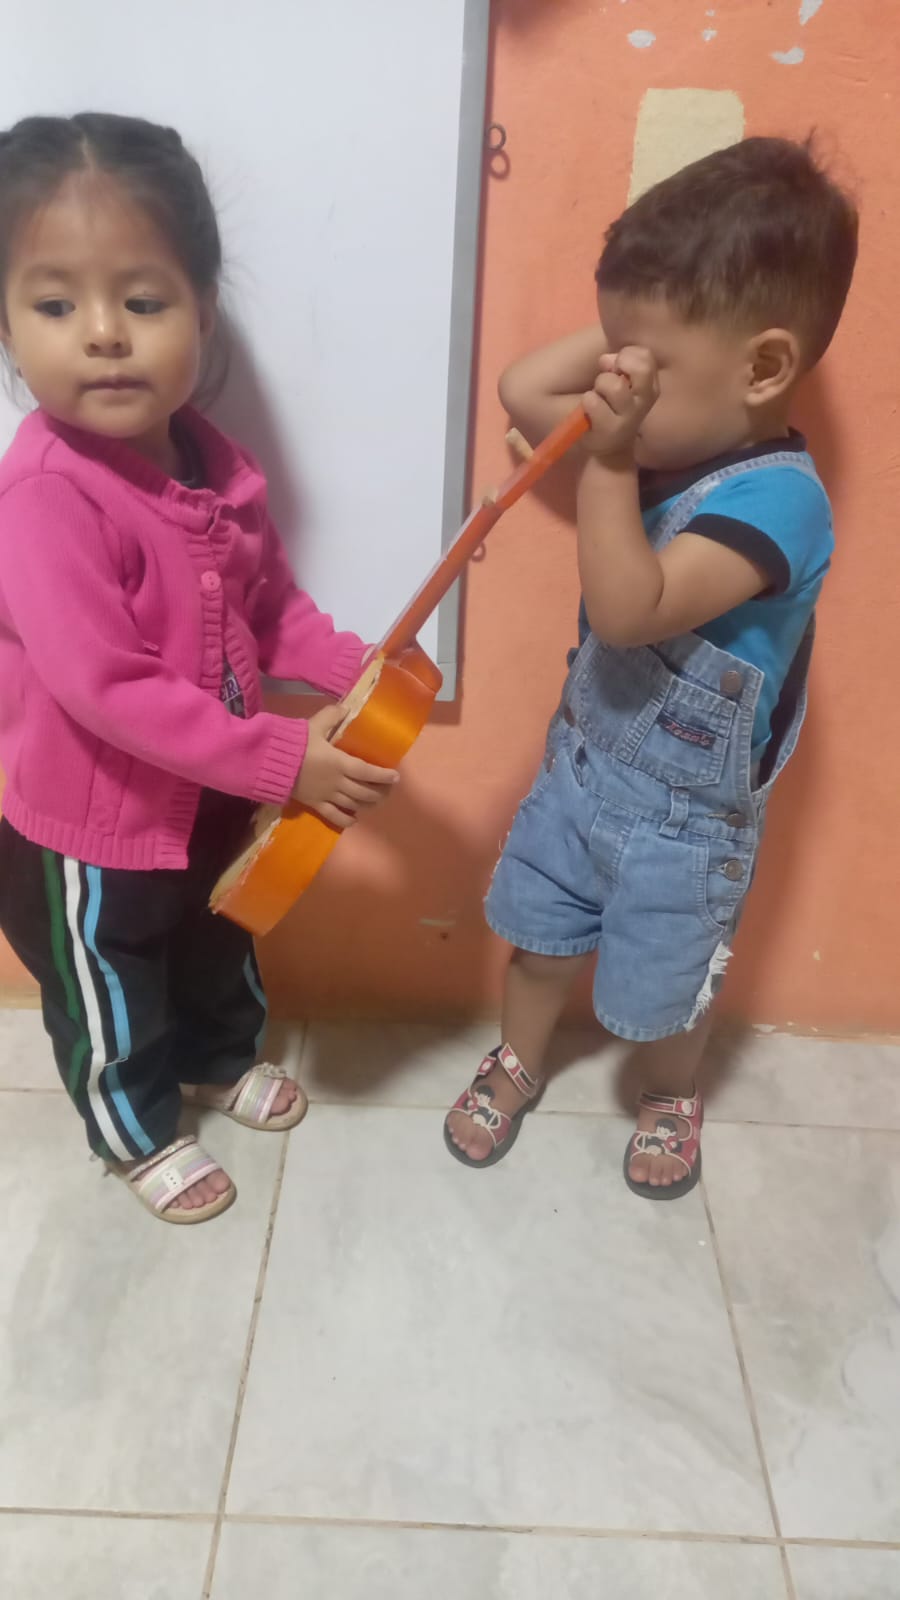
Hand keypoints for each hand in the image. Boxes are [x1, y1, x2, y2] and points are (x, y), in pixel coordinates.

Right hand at [292, 704, 397, 829]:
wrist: (271, 763)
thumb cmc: (294, 743)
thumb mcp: (314, 725)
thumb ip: (331, 716)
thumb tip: (346, 708)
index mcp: (340, 763)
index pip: (368, 772)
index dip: (383, 776)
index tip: (395, 777)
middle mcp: (338, 782)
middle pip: (364, 791)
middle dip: (379, 792)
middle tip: (388, 789)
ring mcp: (327, 796)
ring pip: (353, 804)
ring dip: (367, 804)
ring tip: (376, 801)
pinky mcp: (315, 805)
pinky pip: (334, 816)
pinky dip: (346, 820)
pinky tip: (354, 820)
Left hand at [581, 345, 658, 459]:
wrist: (610, 445)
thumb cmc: (614, 407)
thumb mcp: (623, 382)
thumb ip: (620, 364)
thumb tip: (606, 360)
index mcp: (651, 386)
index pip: (646, 356)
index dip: (627, 355)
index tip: (616, 366)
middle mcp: (644, 401)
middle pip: (642, 369)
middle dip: (620, 365)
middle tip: (608, 376)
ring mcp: (629, 417)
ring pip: (615, 385)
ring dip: (600, 385)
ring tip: (598, 396)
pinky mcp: (610, 429)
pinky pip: (593, 402)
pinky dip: (587, 401)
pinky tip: (589, 410)